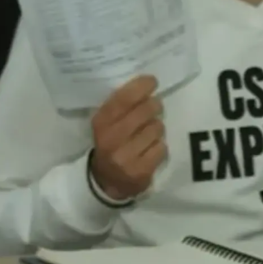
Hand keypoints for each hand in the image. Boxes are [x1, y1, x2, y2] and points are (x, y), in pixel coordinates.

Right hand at [89, 75, 166, 200]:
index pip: (123, 98)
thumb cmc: (111, 143)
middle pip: (146, 110)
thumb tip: (146, 82)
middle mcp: (110, 139)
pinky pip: (162, 148)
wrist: (106, 182)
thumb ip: (121, 104)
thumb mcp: (108, 123)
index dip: (140, 87)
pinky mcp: (140, 171)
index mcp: (101, 123)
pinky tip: (150, 151)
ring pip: (157, 128)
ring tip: (148, 134)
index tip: (151, 81)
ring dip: (157, 129)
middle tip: (153, 108)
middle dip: (154, 106)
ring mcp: (125, 157)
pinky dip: (160, 147)